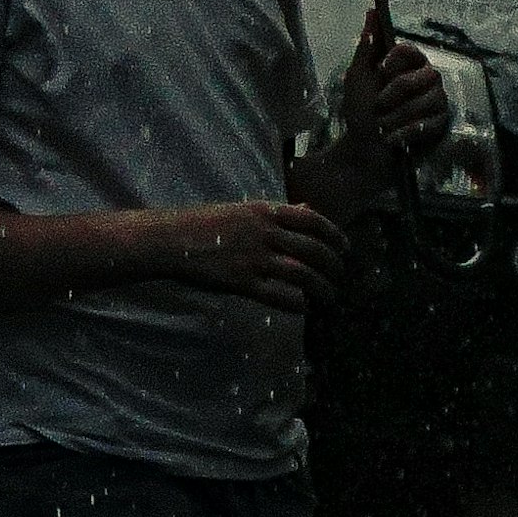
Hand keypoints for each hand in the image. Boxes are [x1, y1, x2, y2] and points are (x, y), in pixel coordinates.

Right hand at [172, 193, 348, 308]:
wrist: (172, 239)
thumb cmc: (206, 223)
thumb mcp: (244, 210)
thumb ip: (278, 212)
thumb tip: (308, 208)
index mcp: (265, 211)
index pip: (312, 221)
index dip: (334, 235)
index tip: (346, 248)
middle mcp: (265, 232)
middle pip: (313, 249)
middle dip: (333, 265)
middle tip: (340, 276)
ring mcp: (254, 257)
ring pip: (302, 274)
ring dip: (322, 288)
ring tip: (330, 297)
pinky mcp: (242, 281)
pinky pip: (278, 295)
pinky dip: (296, 304)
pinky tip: (304, 309)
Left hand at [339, 25, 451, 168]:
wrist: (364, 149)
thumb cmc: (360, 111)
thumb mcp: (357, 78)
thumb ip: (366, 46)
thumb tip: (371, 12)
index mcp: (407, 65)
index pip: (411, 50)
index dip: (398, 58)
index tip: (382, 69)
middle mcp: (426, 79)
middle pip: (427, 74)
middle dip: (398, 91)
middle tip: (379, 105)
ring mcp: (436, 102)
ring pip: (430, 100)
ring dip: (399, 115)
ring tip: (383, 125)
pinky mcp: (440, 124)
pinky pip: (431, 124)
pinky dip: (407, 132)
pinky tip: (393, 138)